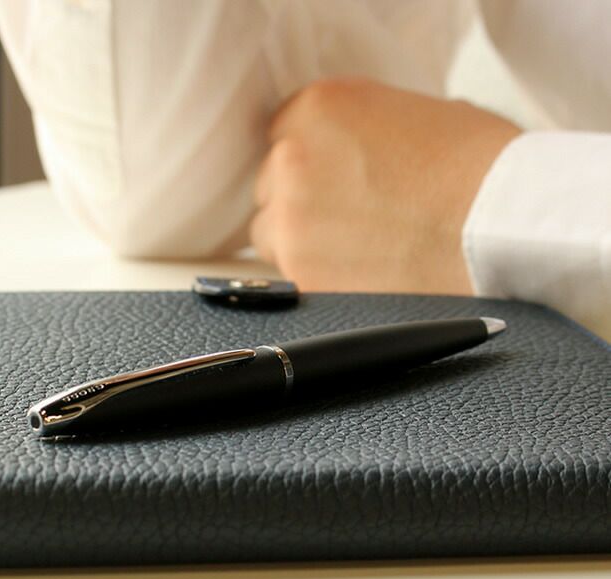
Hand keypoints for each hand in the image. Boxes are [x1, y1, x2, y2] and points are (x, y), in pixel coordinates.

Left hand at [249, 78, 520, 293]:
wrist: (501, 228)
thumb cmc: (478, 168)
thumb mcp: (411, 114)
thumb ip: (357, 129)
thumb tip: (345, 155)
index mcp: (317, 108)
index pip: (282, 134)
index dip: (310, 160)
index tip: (329, 178)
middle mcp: (291, 160)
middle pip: (272, 186)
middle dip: (302, 200)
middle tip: (346, 217)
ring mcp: (291, 221)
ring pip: (272, 234)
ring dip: (301, 240)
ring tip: (353, 249)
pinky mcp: (303, 275)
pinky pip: (290, 275)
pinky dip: (316, 275)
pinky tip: (358, 273)